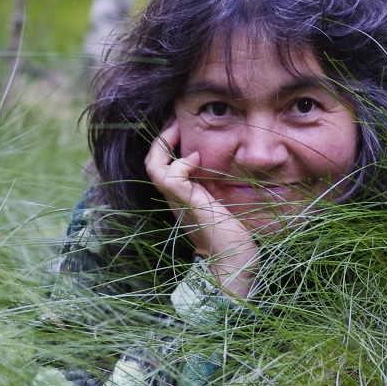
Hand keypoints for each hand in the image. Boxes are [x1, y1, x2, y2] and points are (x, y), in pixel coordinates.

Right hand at [145, 119, 257, 298]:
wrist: (234, 263)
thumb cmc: (235, 236)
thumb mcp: (224, 202)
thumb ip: (218, 186)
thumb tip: (222, 166)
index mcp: (182, 198)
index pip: (162, 166)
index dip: (166, 145)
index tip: (180, 127)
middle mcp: (175, 199)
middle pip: (151, 164)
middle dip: (161, 139)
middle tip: (175, 122)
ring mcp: (180, 202)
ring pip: (154, 168)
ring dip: (164, 146)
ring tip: (179, 132)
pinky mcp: (189, 204)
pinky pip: (170, 178)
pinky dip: (179, 163)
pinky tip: (196, 159)